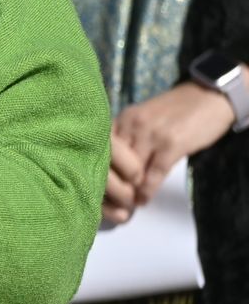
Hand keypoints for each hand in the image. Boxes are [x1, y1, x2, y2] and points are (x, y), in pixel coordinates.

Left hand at [107, 82, 234, 218]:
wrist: (207, 97)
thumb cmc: (175, 111)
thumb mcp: (143, 119)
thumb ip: (128, 138)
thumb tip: (115, 166)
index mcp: (121, 118)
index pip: (99, 148)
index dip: (96, 169)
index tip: (95, 187)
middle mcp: (131, 124)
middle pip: (111, 160)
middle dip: (110, 183)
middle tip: (110, 201)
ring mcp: (151, 134)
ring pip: (131, 169)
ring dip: (128, 191)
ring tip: (127, 206)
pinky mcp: (172, 144)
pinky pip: (154, 172)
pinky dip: (147, 190)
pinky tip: (144, 200)